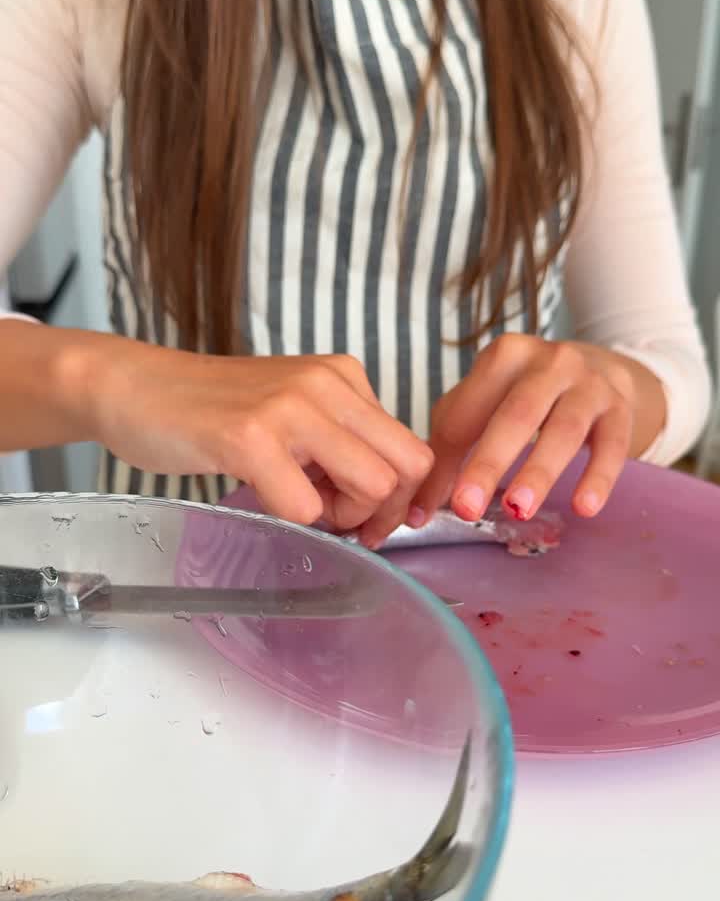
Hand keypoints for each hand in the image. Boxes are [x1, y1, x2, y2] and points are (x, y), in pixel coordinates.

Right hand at [83, 339, 433, 528]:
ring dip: (341, 517)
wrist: (134, 386)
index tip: (367, 518)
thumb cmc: (210, 410)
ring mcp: (289, 408)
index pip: (414, 449)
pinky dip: (291, 518)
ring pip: (372, 485)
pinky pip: (305, 506)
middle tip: (340, 523)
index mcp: (343, 377)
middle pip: (406, 469)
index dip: (398, 498)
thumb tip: (383, 499)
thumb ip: (338, 442)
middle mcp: (326, 384)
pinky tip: (260, 495)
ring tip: (298, 505)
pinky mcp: (250, 438)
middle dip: (381, 514)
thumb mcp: (291, 411)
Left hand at [416, 336, 639, 525]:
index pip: (468, 411)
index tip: (429, 506)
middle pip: (516, 414)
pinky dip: (599, 476)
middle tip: (467, 508)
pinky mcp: (621, 408)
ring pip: (564, 429)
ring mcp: (590, 383)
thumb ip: (449, 453)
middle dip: (488, 462)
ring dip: (539, 471)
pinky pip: (613, 444)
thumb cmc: (530, 395)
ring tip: (517, 510)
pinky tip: (584, 508)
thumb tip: (412, 512)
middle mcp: (550, 362)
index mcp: (505, 357)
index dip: (446, 459)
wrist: (603, 368)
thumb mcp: (487, 406)